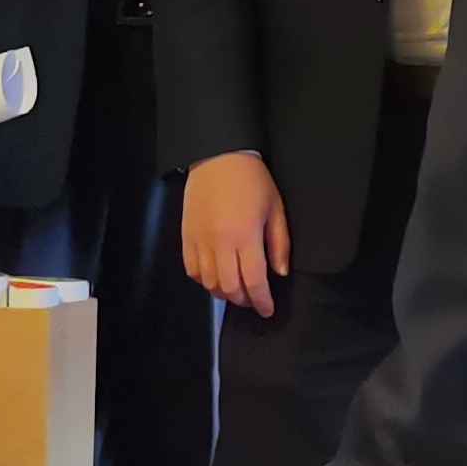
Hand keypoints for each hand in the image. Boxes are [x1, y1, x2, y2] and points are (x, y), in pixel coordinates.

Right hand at [182, 151, 288, 317]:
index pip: (254, 280)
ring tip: (235, 290)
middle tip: (253, 299)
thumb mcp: (275, 208)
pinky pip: (192, 269)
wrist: (218, 156)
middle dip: (244, 300)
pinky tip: (214, 277)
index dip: (262, 301)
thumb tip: (279, 272)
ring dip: (223, 293)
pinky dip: (203, 280)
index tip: (267, 309)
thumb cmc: (252, 179)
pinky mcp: (187, 236)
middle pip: (230, 288)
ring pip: (209, 283)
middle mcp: (221, 243)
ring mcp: (200, 241)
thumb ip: (279, 243)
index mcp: (246, 236)